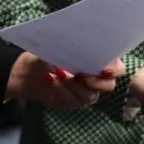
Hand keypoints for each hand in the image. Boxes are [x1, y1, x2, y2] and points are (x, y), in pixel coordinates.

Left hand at [6, 53, 122, 108]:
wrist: (27, 73)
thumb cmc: (44, 54)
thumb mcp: (55, 45)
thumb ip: (69, 45)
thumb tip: (80, 41)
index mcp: (96, 58)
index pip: (116, 65)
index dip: (115, 68)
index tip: (104, 68)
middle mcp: (95, 75)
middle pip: (109, 84)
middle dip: (97, 81)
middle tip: (82, 75)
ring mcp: (86, 90)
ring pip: (92, 94)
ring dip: (76, 86)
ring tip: (60, 74)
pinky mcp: (75, 101)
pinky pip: (77, 101)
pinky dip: (66, 92)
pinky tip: (56, 82)